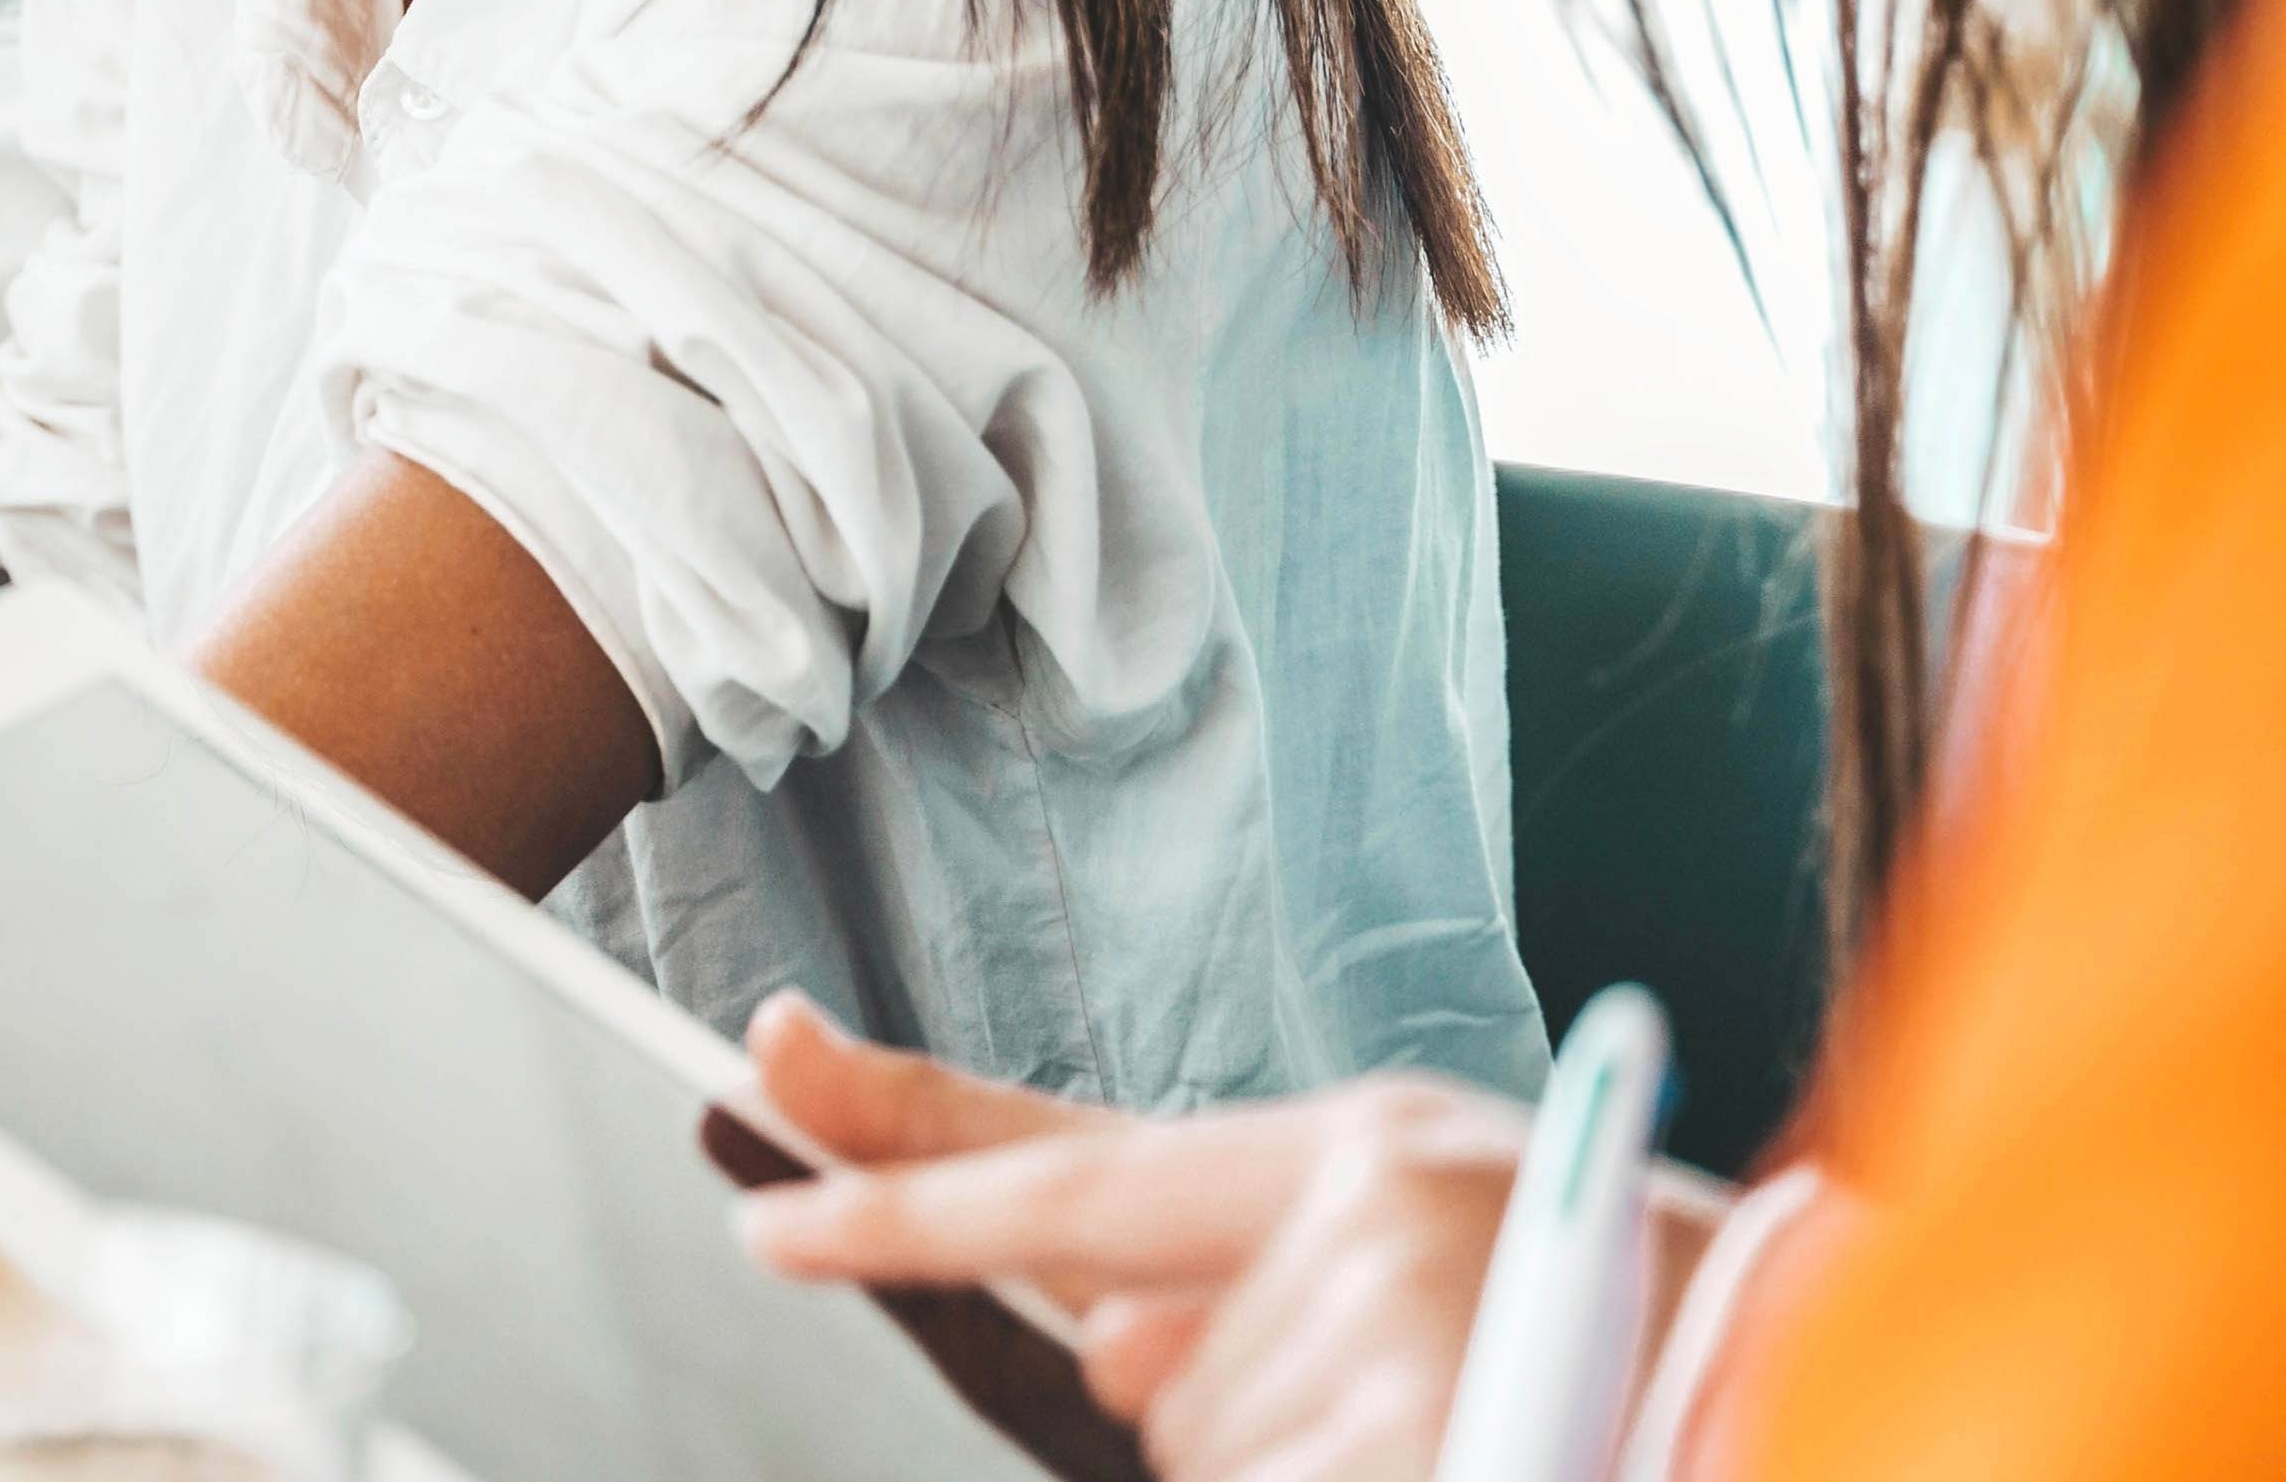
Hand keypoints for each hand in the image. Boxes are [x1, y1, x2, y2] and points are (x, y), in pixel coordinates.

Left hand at [736, 995, 1574, 1479]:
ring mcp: (1403, 1342)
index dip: (903, 1171)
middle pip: (1151, 1383)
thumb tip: (1104, 1342)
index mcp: (1362, 1151)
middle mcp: (1368, 1222)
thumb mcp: (1430, 1250)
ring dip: (1315, 1476)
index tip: (765, 1149)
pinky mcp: (1427, 1445)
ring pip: (1213, 1467)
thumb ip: (1234, 1282)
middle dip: (1248, 1420)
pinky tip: (1460, 1452)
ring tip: (1478, 1432)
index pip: (1070, 1168)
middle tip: (1431, 1401)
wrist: (1834, 1374)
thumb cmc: (1634, 1326)